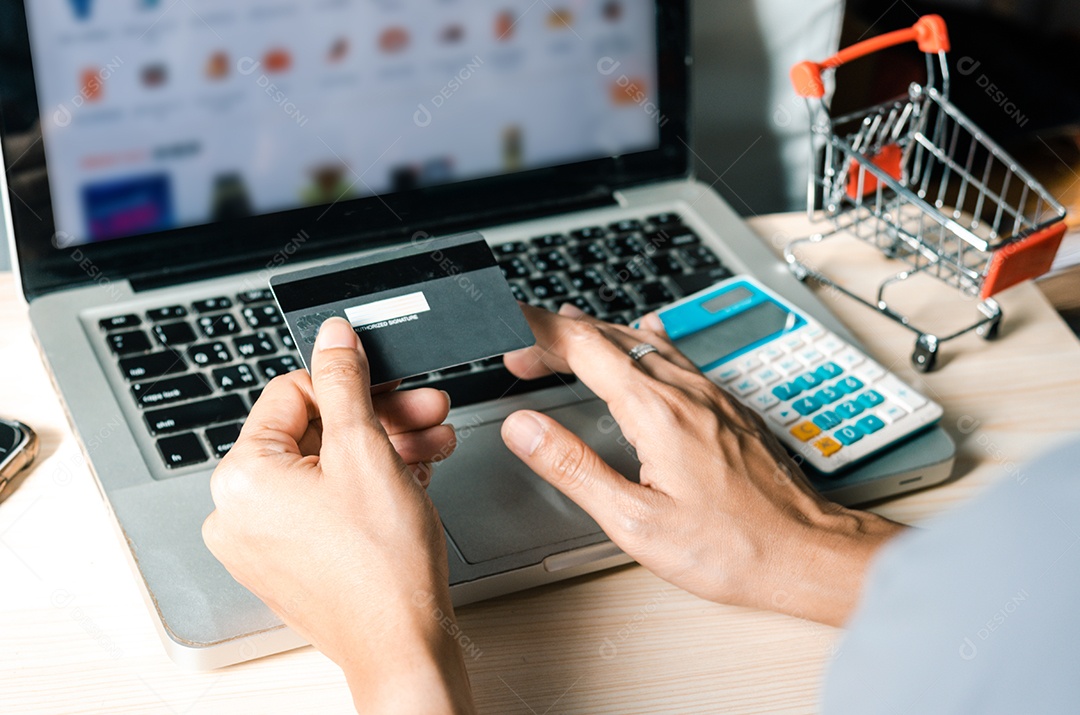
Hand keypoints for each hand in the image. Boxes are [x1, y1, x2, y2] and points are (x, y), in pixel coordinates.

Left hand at [203, 318, 474, 713]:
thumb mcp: (367, 451)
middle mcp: (237, 510)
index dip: (350, 382)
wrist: (403, 647)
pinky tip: (412, 475)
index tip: (389, 380)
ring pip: (326, 467)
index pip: (291, 394)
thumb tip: (333, 335)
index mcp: (240, 478)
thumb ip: (345, 381)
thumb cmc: (383, 568)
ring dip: (383, 449)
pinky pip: (325, 502)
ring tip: (432, 446)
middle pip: (315, 432)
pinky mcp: (289, 560)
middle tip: (425, 410)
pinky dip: (367, 485)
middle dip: (379, 418)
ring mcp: (262, 540)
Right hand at [501, 304, 905, 625]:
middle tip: (519, 351)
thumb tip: (524, 428)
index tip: (506, 323)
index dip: (538, 329)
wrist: (810, 553)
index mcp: (657, 412)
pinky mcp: (729, 408)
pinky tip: (649, 331)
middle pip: (610, 339)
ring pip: (644, 344)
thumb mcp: (636, 521)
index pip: (583, 346)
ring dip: (596, 336)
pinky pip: (677, 356)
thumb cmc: (734, 548)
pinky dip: (644, 341)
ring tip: (564, 336)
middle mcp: (686, 392)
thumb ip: (574, 467)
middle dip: (557, 336)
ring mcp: (712, 396)